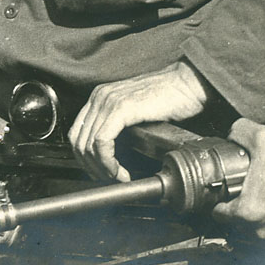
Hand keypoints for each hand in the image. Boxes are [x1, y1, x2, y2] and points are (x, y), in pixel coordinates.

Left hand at [69, 60, 210, 181]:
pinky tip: (122, 172)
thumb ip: (117, 126)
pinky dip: (108, 162)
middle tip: (109, 180)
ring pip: (88, 144)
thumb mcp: (134, 112)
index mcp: (100, 97)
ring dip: (101, 168)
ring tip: (118, 177)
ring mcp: (108, 100)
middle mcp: (99, 97)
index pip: (77, 133)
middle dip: (91, 167)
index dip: (85, 159)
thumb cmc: (168, 98)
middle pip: (78, 141)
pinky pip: (102, 141)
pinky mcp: (121, 108)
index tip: (100, 173)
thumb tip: (108, 155)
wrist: (186, 84)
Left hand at [214, 118, 264, 249]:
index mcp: (249, 210)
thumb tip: (231, 135)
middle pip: (242, 221)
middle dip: (244, 204)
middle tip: (252, 186)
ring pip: (264, 227)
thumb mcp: (260, 136)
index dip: (219, 200)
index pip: (220, 214)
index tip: (223, 194)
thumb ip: (236, 133)